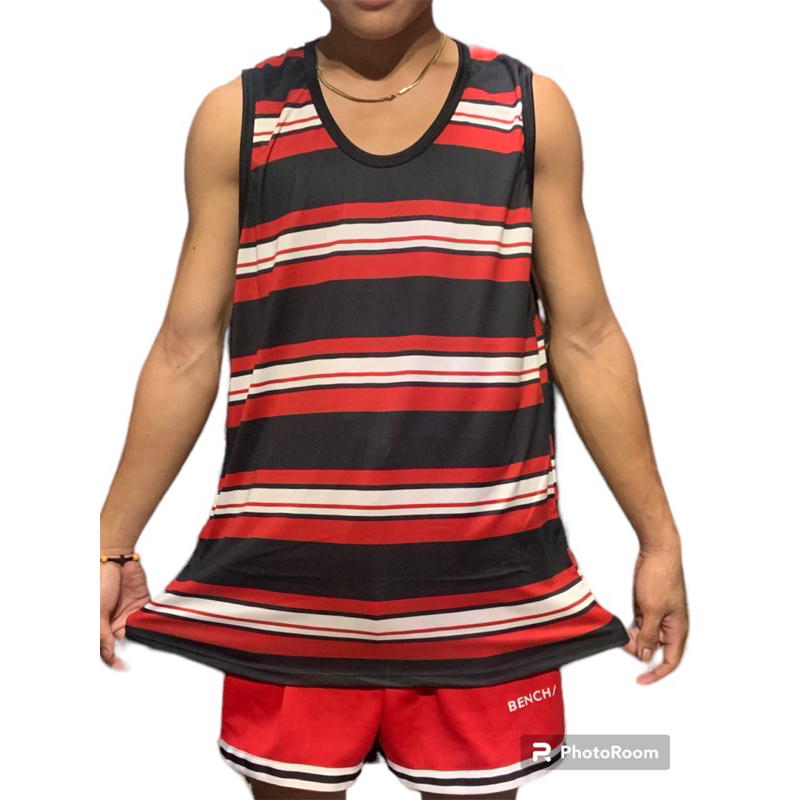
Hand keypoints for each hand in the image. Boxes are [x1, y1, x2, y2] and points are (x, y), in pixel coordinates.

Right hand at [100, 557, 150, 669]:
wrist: (116, 561)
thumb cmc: (100, 583)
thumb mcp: (96, 614)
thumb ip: (102, 636)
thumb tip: (108, 656)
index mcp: (100, 626)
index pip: (106, 648)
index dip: (113, 659)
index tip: (122, 668)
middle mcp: (114, 622)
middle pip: (124, 642)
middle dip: (132, 649)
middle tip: (138, 657)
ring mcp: (129, 613)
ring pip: (139, 631)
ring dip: (143, 635)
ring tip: (147, 641)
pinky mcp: (143, 604)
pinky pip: (149, 618)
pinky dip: (152, 623)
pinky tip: (154, 627)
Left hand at [623, 542, 688, 683]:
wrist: (657, 552)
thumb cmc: (662, 577)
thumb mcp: (652, 610)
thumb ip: (649, 635)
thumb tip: (646, 655)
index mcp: (678, 629)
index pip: (671, 661)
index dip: (657, 673)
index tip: (642, 680)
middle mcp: (670, 625)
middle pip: (654, 649)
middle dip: (639, 650)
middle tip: (624, 644)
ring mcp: (659, 615)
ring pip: (646, 637)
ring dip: (634, 638)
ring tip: (622, 634)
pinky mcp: (649, 606)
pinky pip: (641, 624)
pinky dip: (632, 627)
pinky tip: (623, 626)